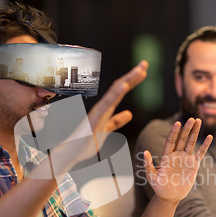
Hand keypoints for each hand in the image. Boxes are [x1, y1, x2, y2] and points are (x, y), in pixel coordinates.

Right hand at [37, 61, 147, 178]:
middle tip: (144, 63)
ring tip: (138, 71)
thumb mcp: (106, 130)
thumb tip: (129, 114)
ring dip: (126, 81)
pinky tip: (123, 86)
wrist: (71, 153)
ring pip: (114, 93)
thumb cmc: (85, 142)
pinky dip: (114, 94)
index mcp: (106, 109)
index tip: (143, 70)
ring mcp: (98, 112)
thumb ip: (116, 121)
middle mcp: (102, 107)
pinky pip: (106, 105)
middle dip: (132, 75)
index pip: (121, 91)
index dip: (132, 80)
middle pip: (119, 88)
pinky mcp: (95, 119)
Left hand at [143, 118, 212, 201]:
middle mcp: (176, 154)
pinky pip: (200, 153)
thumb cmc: (159, 188)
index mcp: (166, 156)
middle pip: (182, 138)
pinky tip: (209, 137)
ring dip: (195, 132)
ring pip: (191, 142)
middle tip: (192, 119)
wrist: (170, 197)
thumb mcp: (152, 177)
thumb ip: (148, 165)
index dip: (174, 132)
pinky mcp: (193, 164)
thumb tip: (144, 152)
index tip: (178, 123)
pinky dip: (205, 145)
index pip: (171, 140)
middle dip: (187, 128)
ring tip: (198, 121)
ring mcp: (185, 158)